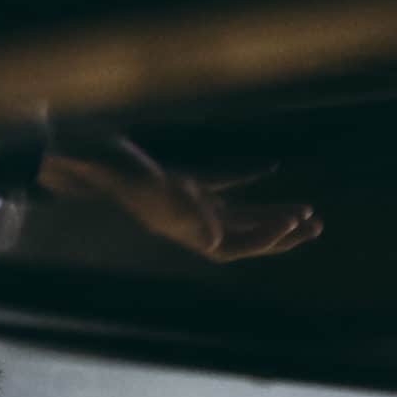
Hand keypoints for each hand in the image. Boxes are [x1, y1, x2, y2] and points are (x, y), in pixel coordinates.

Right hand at [38, 141, 321, 262]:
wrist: (81, 151)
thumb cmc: (108, 164)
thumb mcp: (145, 184)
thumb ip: (182, 211)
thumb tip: (218, 241)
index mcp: (179, 226)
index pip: (231, 246)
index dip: (264, 241)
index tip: (293, 226)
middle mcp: (185, 221)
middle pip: (240, 236)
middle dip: (278, 234)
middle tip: (316, 226)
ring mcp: (182, 201)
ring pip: (235, 213)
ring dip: (269, 213)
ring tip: (305, 212)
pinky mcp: (178, 178)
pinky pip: (219, 183)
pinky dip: (245, 178)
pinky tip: (268, 169)